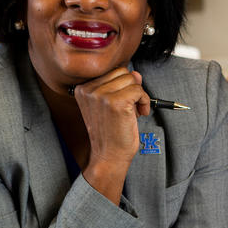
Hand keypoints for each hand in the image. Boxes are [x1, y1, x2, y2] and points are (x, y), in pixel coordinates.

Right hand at [72, 68, 150, 200]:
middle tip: (130, 107)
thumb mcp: (111, 105)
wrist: (108, 156)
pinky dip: (145, 101)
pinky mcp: (116, 103)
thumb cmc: (110, 133)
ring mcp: (101, 95)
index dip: (123, 85)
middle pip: (122, 71)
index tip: (124, 101)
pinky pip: (139, 90)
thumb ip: (121, 86)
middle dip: (131, 88)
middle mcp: (89, 90)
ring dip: (139, 95)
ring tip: (133, 111)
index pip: (111, 71)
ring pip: (132, 79)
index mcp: (83, 88)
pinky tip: (140, 114)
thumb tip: (135, 73)